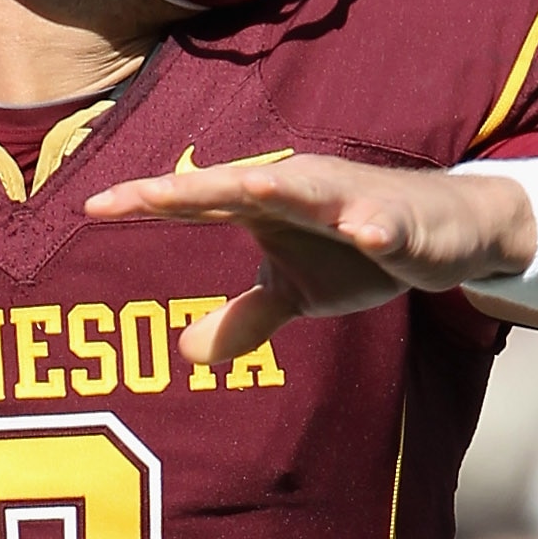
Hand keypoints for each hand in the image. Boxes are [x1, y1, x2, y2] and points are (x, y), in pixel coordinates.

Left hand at [84, 150, 537, 377]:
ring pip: (308, 191)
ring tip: (247, 185)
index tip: (92, 207)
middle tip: (142, 194)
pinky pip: (381, 223)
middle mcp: (298, 189)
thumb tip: (186, 353)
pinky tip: (362, 233)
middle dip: (192, 188)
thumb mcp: (295, 291)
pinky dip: (371, 225)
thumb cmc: (357, 249)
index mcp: (265, 203)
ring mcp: (349, 200)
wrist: (445, 232)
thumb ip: (243, 317)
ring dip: (279, 187)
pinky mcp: (396, 220)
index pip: (197, 200)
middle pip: (237, 185)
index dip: (148, 203)